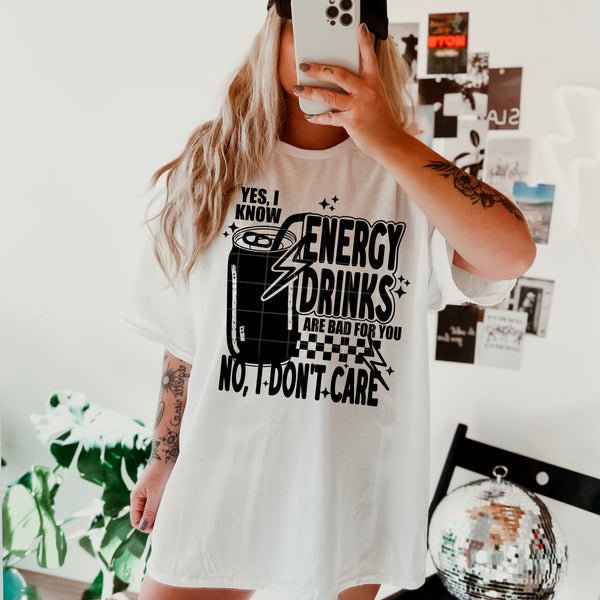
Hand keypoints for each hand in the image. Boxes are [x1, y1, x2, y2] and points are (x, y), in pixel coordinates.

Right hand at [129, 460, 174, 532]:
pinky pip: (158, 503)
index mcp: (136, 498)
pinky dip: (163, 505)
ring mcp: (149, 493)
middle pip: (144, 517)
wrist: (168, 454)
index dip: (145, 526)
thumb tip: (144, 528)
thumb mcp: (155, 495)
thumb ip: (149, 512)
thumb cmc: (161, 474)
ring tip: (169, 508)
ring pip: (152, 510)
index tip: (158, 525)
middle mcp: (140, 497)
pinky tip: (171, 502)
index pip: (136, 521)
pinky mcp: (157, 489)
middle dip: (153, 520)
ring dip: (159, 512)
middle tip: (166, 517)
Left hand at [292, 22, 402, 160]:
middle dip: (319, 69)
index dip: (365, 43)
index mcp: (374, 83)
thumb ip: (362, 88)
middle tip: (304, 66)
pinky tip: (309, 115)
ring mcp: (359, 106)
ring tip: (298, 89)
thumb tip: (338, 83)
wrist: (389, 142)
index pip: (370, 58)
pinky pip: (330, 117)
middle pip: (339, 74)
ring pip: (329, 95)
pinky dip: (318, 117)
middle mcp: (367, 92)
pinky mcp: (352, 121)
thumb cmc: (381, 120)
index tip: (360, 28)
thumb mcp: (377, 98)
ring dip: (311, 92)